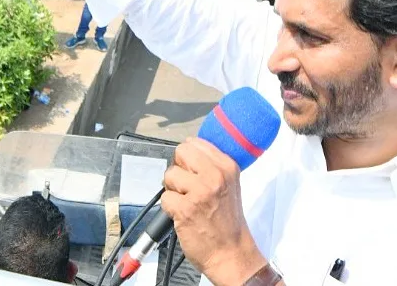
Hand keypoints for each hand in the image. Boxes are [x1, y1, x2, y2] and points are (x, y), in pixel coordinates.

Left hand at [159, 138, 265, 285]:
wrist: (231, 254)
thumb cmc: (228, 223)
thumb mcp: (229, 185)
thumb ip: (211, 167)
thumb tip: (187, 152)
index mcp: (226, 167)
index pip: (195, 143)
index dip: (188, 158)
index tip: (192, 172)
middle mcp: (214, 176)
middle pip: (180, 153)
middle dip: (178, 169)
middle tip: (186, 187)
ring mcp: (199, 192)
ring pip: (169, 175)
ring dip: (173, 191)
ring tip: (187, 203)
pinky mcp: (185, 210)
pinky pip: (164, 198)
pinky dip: (169, 209)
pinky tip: (183, 216)